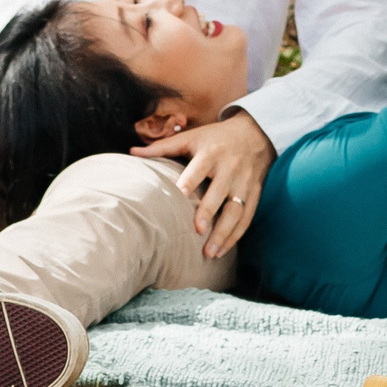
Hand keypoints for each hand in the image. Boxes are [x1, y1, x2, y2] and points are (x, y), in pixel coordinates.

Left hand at [129, 110, 274, 257]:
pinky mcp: (254, 194)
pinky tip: (222, 251)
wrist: (255, 134)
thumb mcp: (192, 137)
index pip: (200, 168)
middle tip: (197, 231)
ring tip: (210, 253)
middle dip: (209, 211)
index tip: (180, 196)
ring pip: (236, 210)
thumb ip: (163, 147)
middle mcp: (229, 168)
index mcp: (211, 153)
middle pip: (220, 192)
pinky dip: (236, 235)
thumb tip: (131, 151)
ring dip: (224, 232)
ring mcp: (244, 183)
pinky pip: (247, 217)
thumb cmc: (215, 138)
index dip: (190, 181)